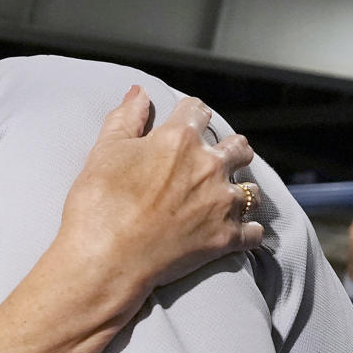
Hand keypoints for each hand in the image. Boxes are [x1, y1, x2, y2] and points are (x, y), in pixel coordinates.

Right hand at [57, 86, 260, 290]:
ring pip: (251, 190)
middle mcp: (208, 166)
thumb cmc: (99, 205)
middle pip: (237, 147)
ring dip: (240, 192)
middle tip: (213, 161)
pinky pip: (253, 233)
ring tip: (224, 200)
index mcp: (178, 140)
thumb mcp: (104, 152)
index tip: (185, 120)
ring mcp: (221, 203)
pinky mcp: (225, 238)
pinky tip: (236, 233)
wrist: (106, 260)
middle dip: (229, 149)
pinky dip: (246, 233)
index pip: (196, 110)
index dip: (189, 113)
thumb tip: (139, 93)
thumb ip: (125, 119)